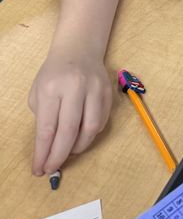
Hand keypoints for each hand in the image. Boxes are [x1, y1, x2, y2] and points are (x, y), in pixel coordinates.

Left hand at [28, 48, 111, 174]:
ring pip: (91, 129)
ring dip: (79, 147)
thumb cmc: (54, 73)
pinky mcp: (109, 92)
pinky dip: (91, 135)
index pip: (47, 129)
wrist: (79, 49)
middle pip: (69, 131)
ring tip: (68, 152)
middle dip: (59, 156)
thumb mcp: (38, 92)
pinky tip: (81, 136)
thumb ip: (43, 118)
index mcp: (52, 88)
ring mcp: (95, 88)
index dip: (43, 153)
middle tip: (53, 169)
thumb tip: (49, 149)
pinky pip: (102, 121)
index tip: (39, 169)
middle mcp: (75, 87)